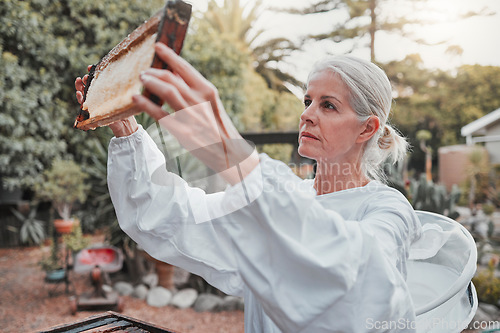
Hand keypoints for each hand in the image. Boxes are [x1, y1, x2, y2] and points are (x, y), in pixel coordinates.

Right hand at [75, 66, 137, 136]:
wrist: (125, 123)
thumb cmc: (125, 108)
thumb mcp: (122, 95)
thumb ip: (119, 87)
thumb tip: (122, 73)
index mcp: (104, 91)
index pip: (96, 80)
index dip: (92, 72)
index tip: (90, 67)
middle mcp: (98, 96)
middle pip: (87, 85)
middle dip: (84, 79)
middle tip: (84, 76)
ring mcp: (94, 103)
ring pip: (83, 93)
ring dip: (79, 86)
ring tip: (79, 81)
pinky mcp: (92, 111)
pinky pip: (83, 104)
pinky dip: (80, 98)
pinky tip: (79, 93)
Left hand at [132, 43, 258, 184]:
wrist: (229, 152)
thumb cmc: (218, 126)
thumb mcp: (211, 104)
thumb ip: (194, 90)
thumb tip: (176, 75)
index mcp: (208, 90)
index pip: (185, 67)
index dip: (169, 55)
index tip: (158, 47)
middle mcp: (199, 100)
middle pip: (171, 77)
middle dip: (155, 71)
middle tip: (145, 71)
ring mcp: (190, 115)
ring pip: (166, 90)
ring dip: (150, 82)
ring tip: (142, 80)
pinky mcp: (182, 131)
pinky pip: (160, 114)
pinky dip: (145, 104)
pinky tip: (136, 99)